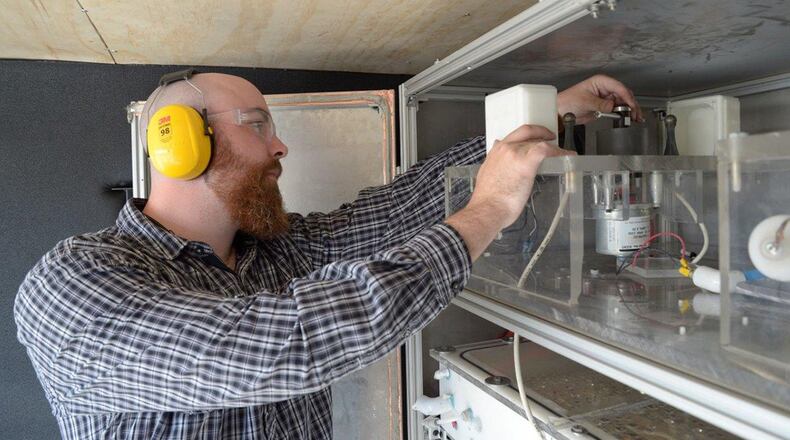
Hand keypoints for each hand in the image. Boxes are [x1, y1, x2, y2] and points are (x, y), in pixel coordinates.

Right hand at [446, 125, 574, 259]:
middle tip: (551, 138)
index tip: (536, 137)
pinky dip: (559, 152)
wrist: (488, 209)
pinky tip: (568, 156)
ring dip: (552, 146)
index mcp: (496, 151)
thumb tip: (497, 158)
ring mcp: (516, 154)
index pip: (515, 135)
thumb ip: (494, 163)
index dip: (529, 134)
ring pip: (538, 142)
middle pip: (528, 133)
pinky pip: (547, 151)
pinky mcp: (527, 163)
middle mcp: (505, 148)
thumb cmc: (487, 199)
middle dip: (542, 134)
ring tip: (562, 152)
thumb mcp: (486, 174)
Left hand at [557, 74, 641, 124]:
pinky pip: (618, 109)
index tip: (631, 106)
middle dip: (631, 104)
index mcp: (601, 81)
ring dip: (630, 110)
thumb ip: (601, 104)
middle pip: (624, 94)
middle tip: (635, 114)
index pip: (618, 87)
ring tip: (635, 118)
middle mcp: (605, 88)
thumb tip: (613, 106)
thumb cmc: (568, 101)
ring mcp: (606, 97)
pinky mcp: (605, 107)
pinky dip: (624, 114)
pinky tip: (629, 118)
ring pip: (623, 102)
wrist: (561, 112)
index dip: (627, 97)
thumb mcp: (585, 101)